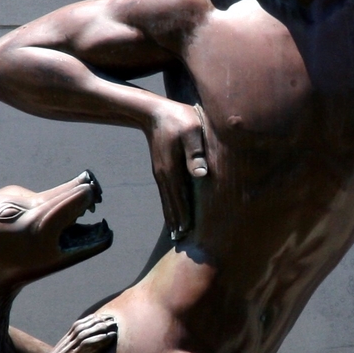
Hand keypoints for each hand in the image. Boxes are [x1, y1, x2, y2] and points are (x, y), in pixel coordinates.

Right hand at [43, 312, 119, 352]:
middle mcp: (67, 341)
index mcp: (66, 339)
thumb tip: (88, 347)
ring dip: (100, 327)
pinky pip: (86, 344)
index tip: (104, 316)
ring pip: (85, 332)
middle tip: (112, 318)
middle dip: (98, 320)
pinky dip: (97, 339)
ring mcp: (70, 348)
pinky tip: (108, 337)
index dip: (92, 319)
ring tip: (112, 325)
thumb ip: (74, 348)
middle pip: (83, 325)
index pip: (79, 324)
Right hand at [146, 100, 207, 238]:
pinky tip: (172, 210)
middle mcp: (164, 176)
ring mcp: (160, 173)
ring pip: (167, 200)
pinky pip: (166, 192)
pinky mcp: (161, 168)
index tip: (187, 233)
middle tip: (180, 240)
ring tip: (175, 232)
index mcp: (172, 170)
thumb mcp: (191, 131)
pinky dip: (169, 205)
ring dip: (172, 216)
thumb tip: (200, 174)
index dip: (185, 216)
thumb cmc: (177, 118)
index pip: (180, 199)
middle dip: (177, 222)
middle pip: (171, 204)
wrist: (152, 111)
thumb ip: (195, 152)